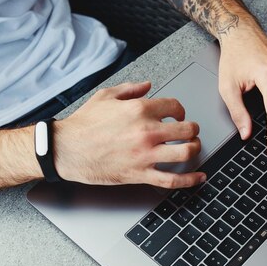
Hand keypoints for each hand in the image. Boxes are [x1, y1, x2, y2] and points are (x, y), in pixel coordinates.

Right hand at [54, 81, 205, 188]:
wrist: (67, 150)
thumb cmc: (83, 125)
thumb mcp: (105, 96)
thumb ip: (130, 89)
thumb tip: (148, 86)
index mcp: (139, 110)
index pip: (175, 107)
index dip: (180, 110)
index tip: (177, 115)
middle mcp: (146, 131)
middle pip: (187, 129)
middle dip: (192, 129)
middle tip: (190, 131)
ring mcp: (145, 154)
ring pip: (185, 152)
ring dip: (194, 149)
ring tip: (193, 147)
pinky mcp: (140, 174)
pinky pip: (172, 180)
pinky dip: (190, 180)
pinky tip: (199, 177)